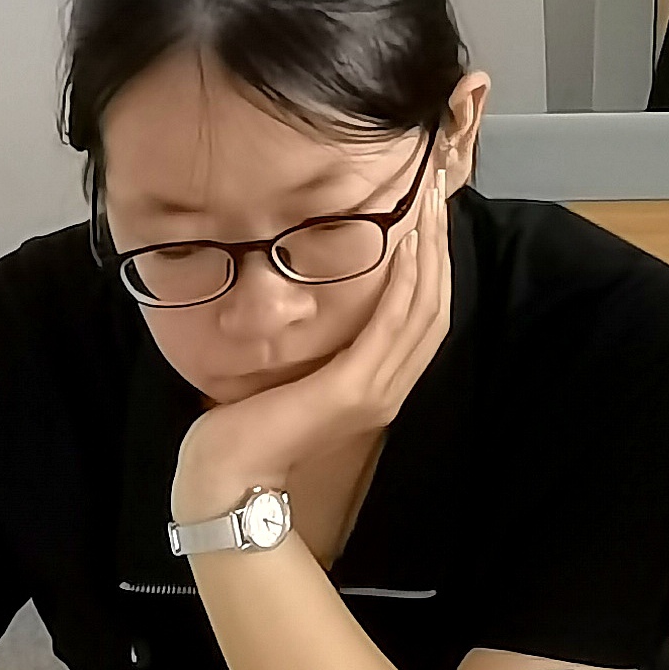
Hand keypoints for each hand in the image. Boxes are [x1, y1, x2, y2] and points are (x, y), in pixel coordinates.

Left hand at [170, 188, 453, 524]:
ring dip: (431, 252)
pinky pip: (392, 326)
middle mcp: (391, 389)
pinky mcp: (353, 388)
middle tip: (439, 191)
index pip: (428, 319)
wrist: (227, 478)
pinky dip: (405, 283)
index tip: (430, 218)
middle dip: (441, 246)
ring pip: (425, 310)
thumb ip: (324, 352)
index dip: (437, 266)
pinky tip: (407, 248)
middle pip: (437, 307)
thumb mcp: (299, 380)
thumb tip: (325, 307)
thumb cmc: (249, 429)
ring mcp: (376, 390)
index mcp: (382, 387)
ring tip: (430, 204)